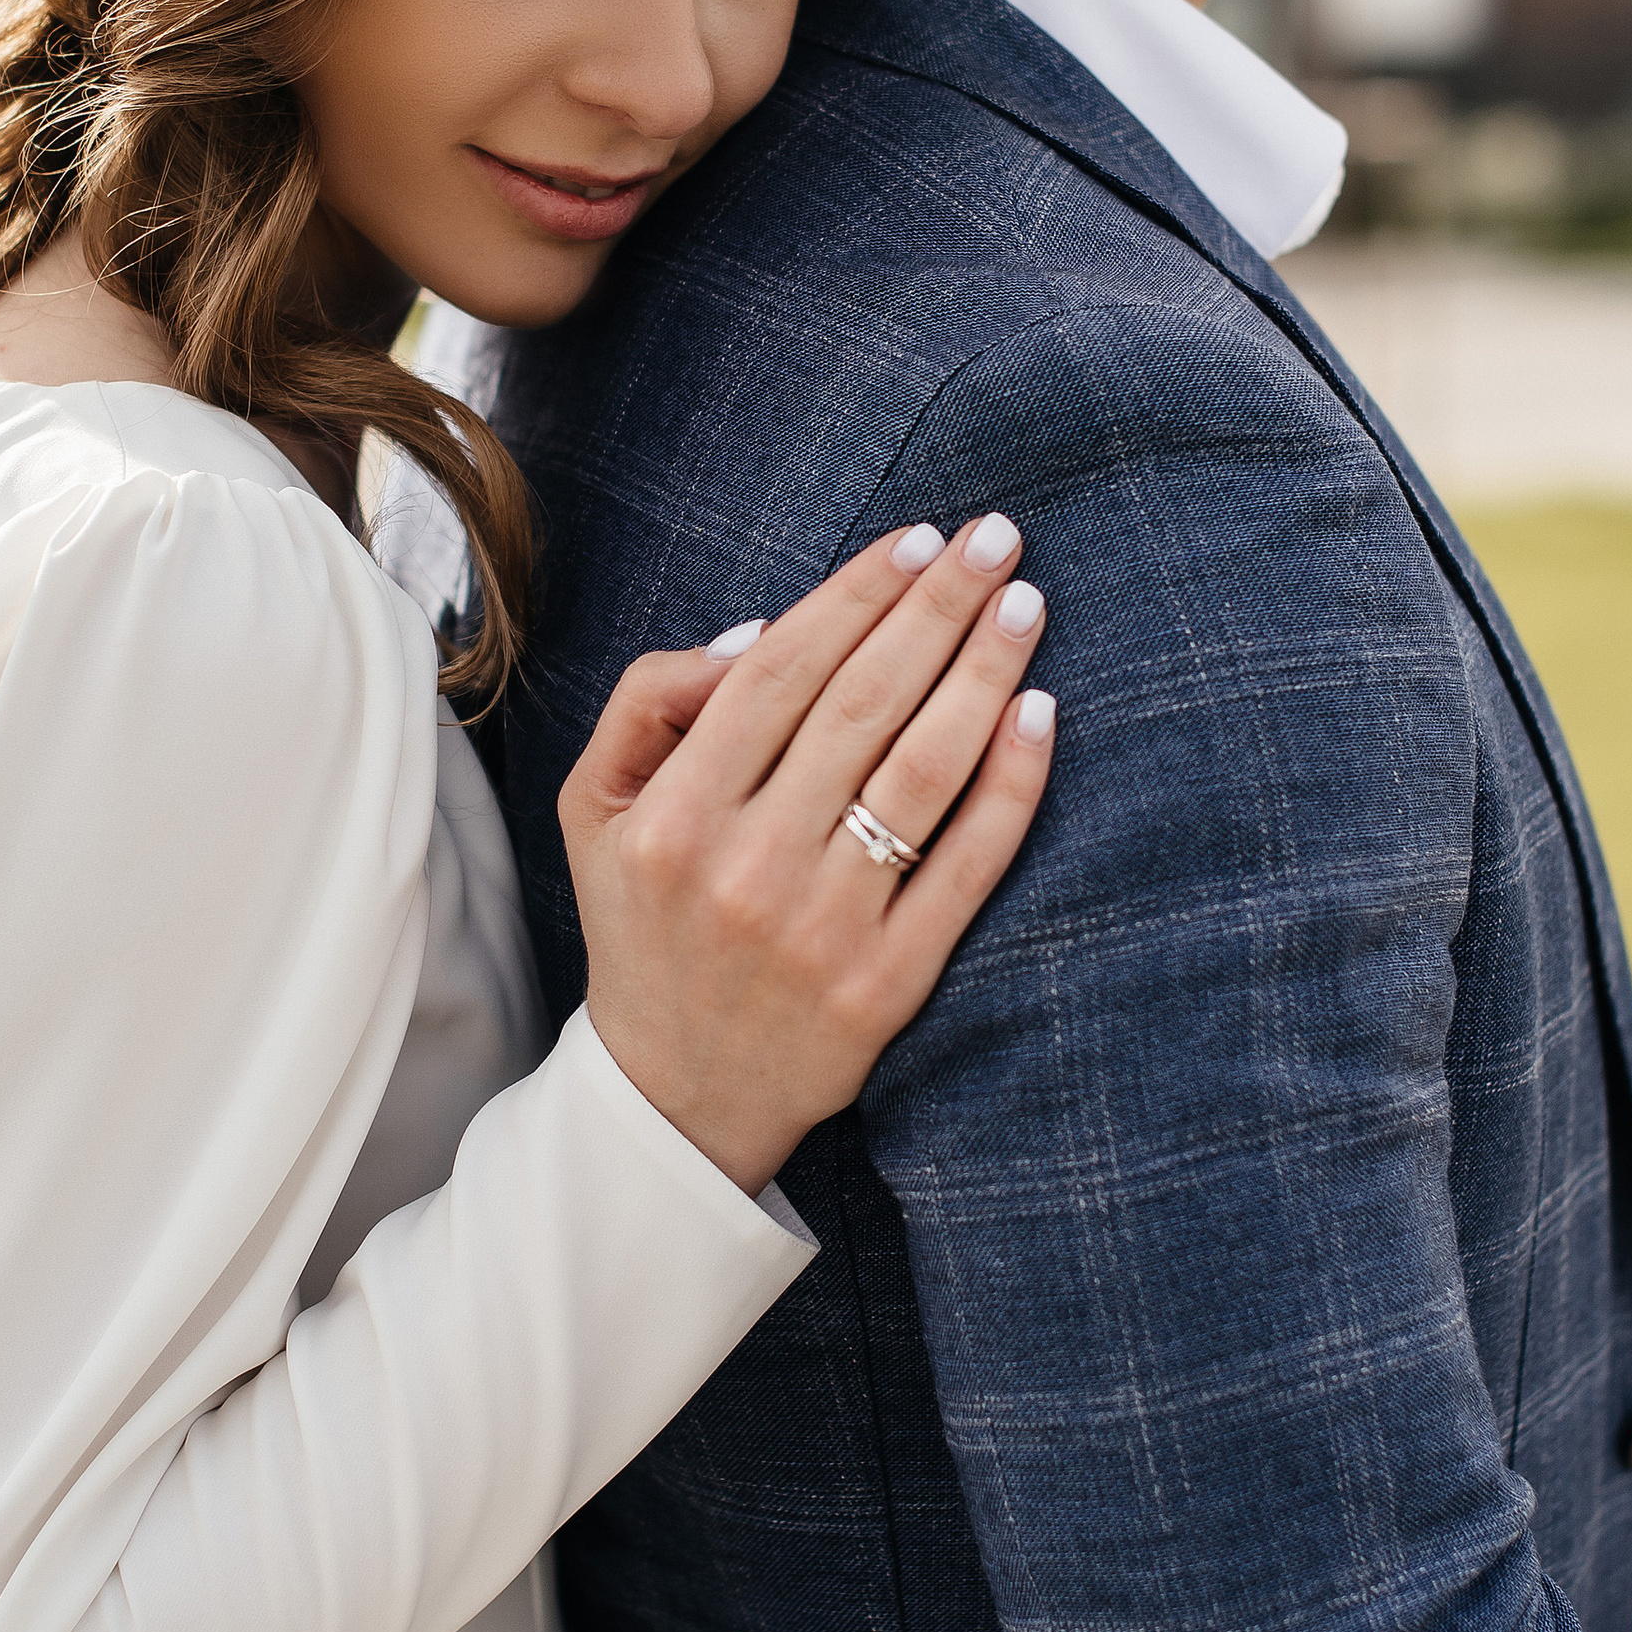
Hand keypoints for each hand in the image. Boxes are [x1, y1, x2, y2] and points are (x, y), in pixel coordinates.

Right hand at [562, 514, 1053, 1192]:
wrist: (676, 1093)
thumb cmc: (644, 922)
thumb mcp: (592, 807)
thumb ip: (651, 703)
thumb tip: (764, 633)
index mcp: (671, 816)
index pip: (779, 674)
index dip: (855, 596)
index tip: (917, 539)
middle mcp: (745, 867)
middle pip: (861, 706)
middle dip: (936, 608)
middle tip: (996, 538)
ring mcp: (823, 928)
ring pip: (920, 774)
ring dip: (983, 675)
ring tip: (1024, 604)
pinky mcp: (888, 982)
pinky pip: (965, 865)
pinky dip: (1010, 786)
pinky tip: (1039, 714)